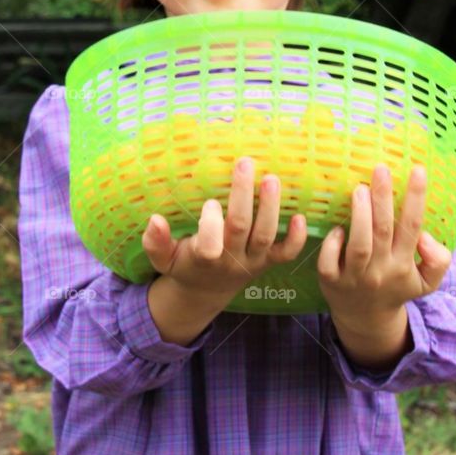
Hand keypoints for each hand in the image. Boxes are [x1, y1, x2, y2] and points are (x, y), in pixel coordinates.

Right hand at [141, 156, 308, 300]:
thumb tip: (154, 220)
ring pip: (265, 236)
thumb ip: (156, 243)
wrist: (208, 290)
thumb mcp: (163, 259)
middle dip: (242, 196)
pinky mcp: (269, 261)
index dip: (210, 225)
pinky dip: (296, 238)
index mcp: (203, 259)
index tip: (209, 202)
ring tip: (271, 179)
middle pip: (240, 228)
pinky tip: (300, 216)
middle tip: (244, 163)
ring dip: (270, 208)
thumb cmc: (184, 265)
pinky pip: (286, 254)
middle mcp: (231, 261)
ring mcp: (253, 261)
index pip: (209, 247)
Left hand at [316, 163, 452, 329]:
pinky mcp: (331, 281)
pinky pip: (329, 262)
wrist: (366, 319)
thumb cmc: (397, 287)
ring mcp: (355, 276)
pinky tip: (336, 227)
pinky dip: (332, 244)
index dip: (416, 197)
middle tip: (380, 169)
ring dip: (359, 216)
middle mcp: (380, 269)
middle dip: (383, 199)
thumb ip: (438, 260)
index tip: (418, 169)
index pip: (413, 227)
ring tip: (359, 189)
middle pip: (384, 231)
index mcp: (404, 263)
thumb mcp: (427, 281)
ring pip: (359, 246)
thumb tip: (426, 237)